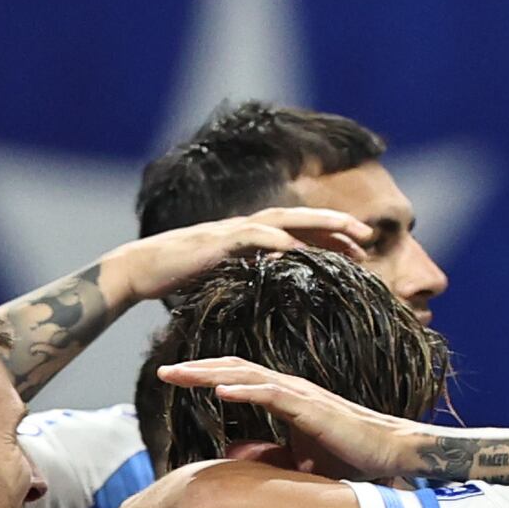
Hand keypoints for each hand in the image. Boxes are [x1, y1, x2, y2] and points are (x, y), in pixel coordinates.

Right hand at [106, 204, 370, 308]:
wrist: (137, 270)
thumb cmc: (175, 278)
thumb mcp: (221, 278)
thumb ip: (247, 276)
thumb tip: (271, 289)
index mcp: (249, 236)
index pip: (298, 230)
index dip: (330, 236)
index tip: (361, 248)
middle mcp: (245, 227)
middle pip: (300, 218)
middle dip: (337, 225)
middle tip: (371, 236)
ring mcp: (231, 231)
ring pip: (285, 220)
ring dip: (320, 225)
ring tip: (350, 233)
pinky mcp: (216, 242)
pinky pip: (252, 237)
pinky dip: (277, 239)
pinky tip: (299, 248)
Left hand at [158, 358, 422, 478]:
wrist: (393, 454)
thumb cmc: (352, 457)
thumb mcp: (298, 459)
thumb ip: (265, 454)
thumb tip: (229, 456)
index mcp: (285, 396)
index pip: (237, 377)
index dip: (204, 375)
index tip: (173, 377)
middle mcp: (290, 389)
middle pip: (234, 369)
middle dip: (197, 369)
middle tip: (164, 370)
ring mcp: (301, 396)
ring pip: (247, 376)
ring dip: (211, 374)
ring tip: (180, 374)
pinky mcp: (314, 409)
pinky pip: (273, 395)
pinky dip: (246, 390)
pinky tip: (221, 390)